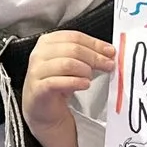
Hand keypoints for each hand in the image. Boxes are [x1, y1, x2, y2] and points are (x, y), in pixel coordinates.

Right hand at [22, 31, 112, 146]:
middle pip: (72, 48)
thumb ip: (86, 55)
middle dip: (95, 57)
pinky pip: (58, 82)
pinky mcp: (38, 89)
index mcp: (47, 43)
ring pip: (66, 63)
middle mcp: (39, 54)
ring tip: (90, 78)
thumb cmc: (57, 85)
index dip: (95, 43)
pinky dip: (75, 82)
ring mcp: (36, 71)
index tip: (110, 51)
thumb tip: (108, 52)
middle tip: (108, 65)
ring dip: (85, 70)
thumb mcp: (72, 64)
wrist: (43, 110)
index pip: (74, 36)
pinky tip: (84, 85)